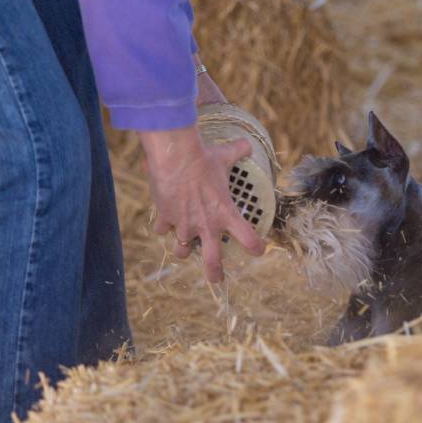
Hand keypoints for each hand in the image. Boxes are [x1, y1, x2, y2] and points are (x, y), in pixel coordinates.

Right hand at [139, 126, 264, 282]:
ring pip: (181, 251)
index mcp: (226, 213)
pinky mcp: (166, 219)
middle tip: (217, 279)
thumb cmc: (203, 158)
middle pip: (212, 262)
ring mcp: (184, 225)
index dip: (255, 247)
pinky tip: (165, 218)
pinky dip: (164, 226)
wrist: (175, 158)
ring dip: (182, 249)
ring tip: (183, 245)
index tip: (258, 250)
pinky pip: (163, 230)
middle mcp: (206, 225)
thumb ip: (237, 152)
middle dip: (214, 274)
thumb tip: (246, 144)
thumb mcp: (223, 155)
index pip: (248, 238)